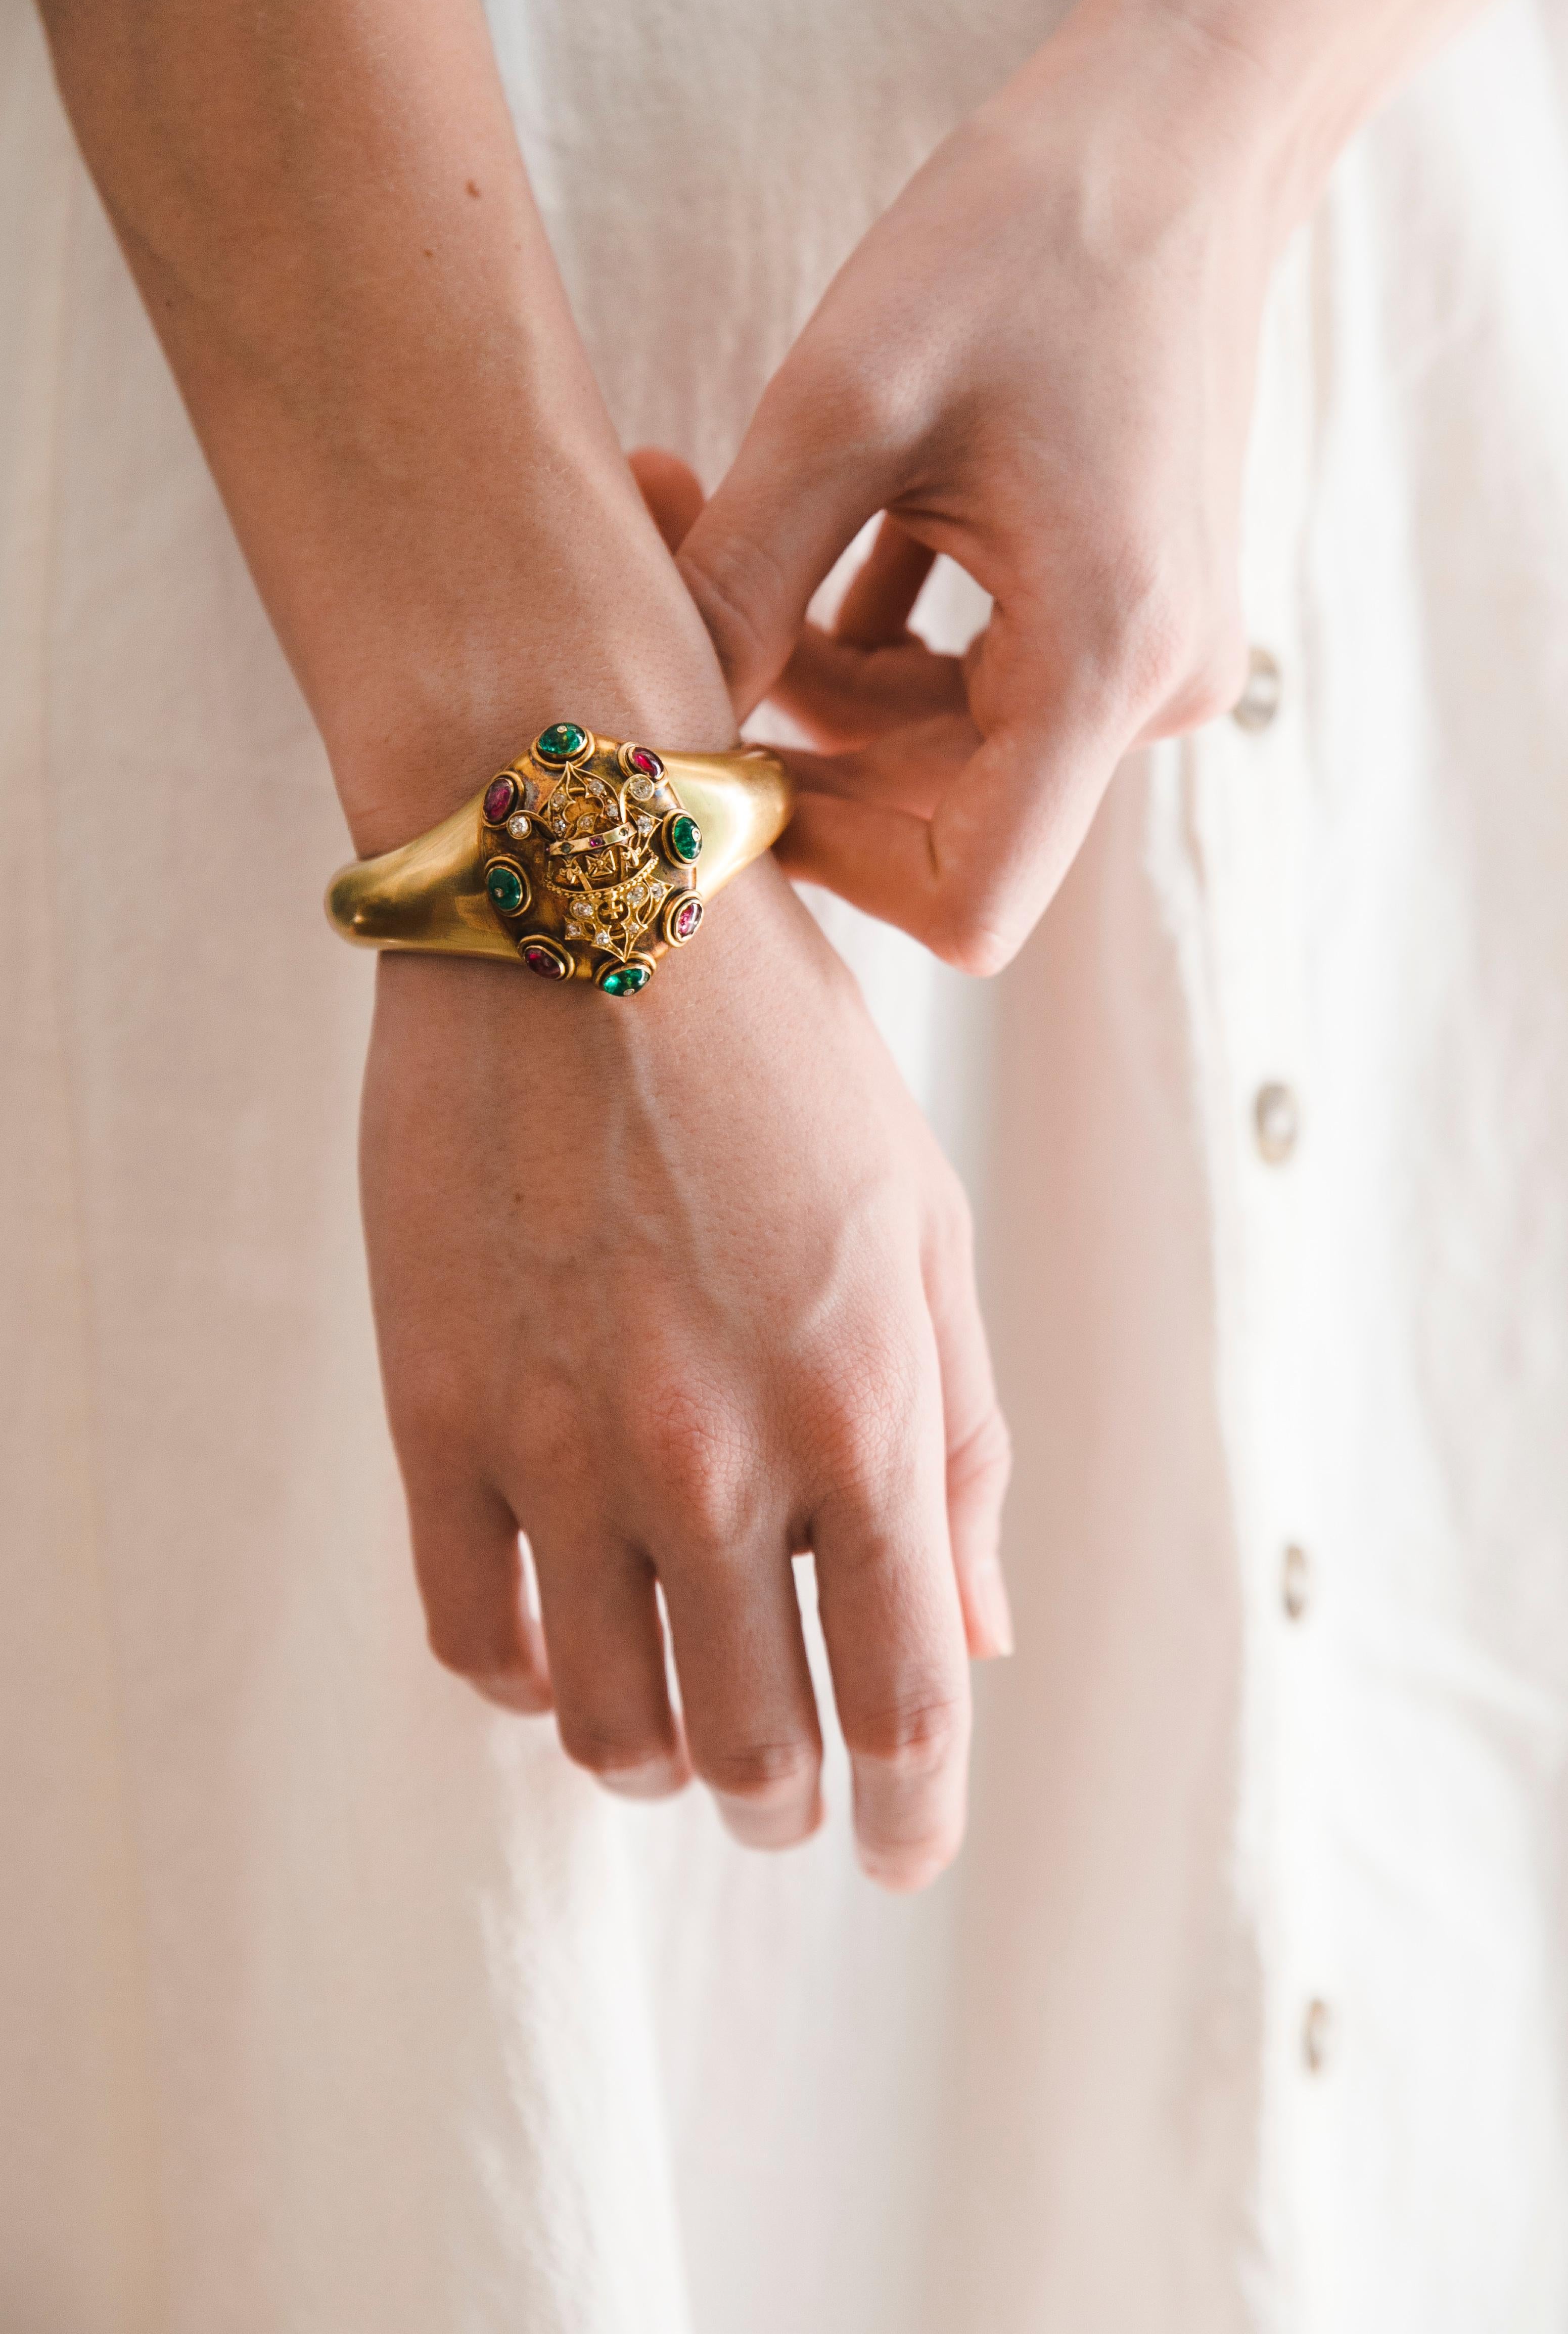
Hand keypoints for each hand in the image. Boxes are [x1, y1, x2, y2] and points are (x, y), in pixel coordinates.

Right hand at [361, 854, 1011, 1891]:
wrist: (586, 910)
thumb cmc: (788, 1067)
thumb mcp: (925, 1235)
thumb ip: (961, 1447)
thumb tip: (979, 1640)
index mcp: (865, 1413)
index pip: (905, 1701)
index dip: (914, 1816)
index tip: (905, 1852)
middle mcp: (715, 1459)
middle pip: (754, 1748)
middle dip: (783, 1802)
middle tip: (787, 1791)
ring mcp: (560, 1446)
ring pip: (603, 1724)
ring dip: (657, 1761)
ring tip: (677, 1727)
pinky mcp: (436, 1414)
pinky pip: (467, 1636)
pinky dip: (522, 1680)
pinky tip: (560, 1640)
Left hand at [676, 0, 1484, 970]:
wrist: (1177, 140)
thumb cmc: (1029, 238)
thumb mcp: (845, 403)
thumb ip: (742, 588)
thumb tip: (649, 736)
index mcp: (1106, 662)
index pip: (970, 900)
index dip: (829, 864)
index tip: (720, 764)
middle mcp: (1148, 694)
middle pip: (933, 820)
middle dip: (789, 734)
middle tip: (667, 589)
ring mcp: (1143, 664)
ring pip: (933, 749)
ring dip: (809, 670)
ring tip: (707, 519)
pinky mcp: (1120, 621)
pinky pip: (967, 686)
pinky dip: (868, 637)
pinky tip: (798, 533)